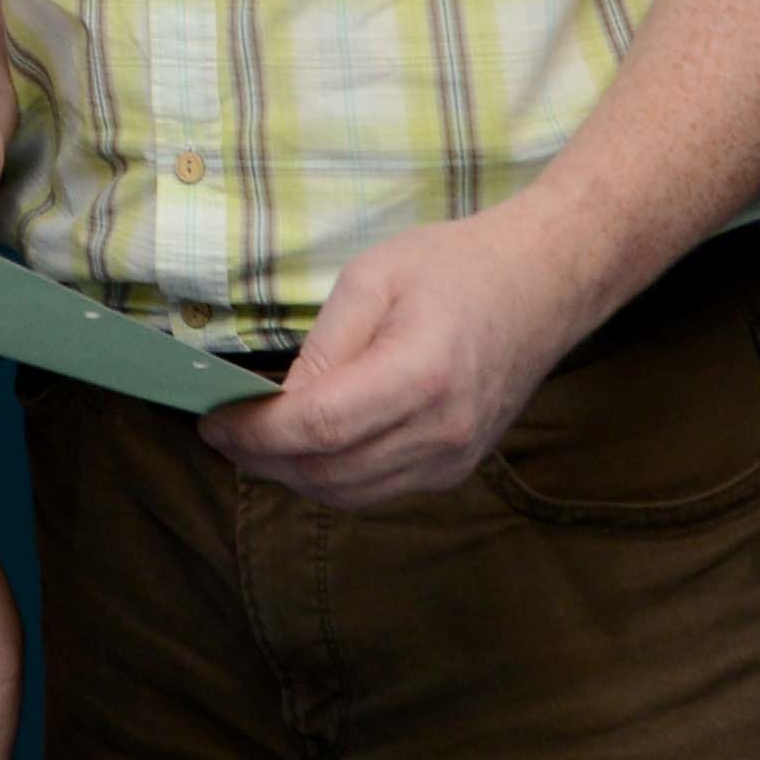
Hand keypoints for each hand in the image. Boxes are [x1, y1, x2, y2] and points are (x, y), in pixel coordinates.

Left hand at [199, 204, 588, 506]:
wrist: (545, 283)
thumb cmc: (456, 265)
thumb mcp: (374, 277)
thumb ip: (325, 346)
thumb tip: (278, 402)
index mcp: (419, 375)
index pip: (319, 427)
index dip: (257, 432)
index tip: (213, 421)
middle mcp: (441, 431)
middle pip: (330, 471)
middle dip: (264, 458)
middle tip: (221, 431)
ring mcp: (455, 458)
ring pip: (351, 494)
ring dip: (293, 475)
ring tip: (253, 442)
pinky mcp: (458, 467)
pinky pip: (379, 489)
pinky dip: (332, 477)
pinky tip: (304, 448)